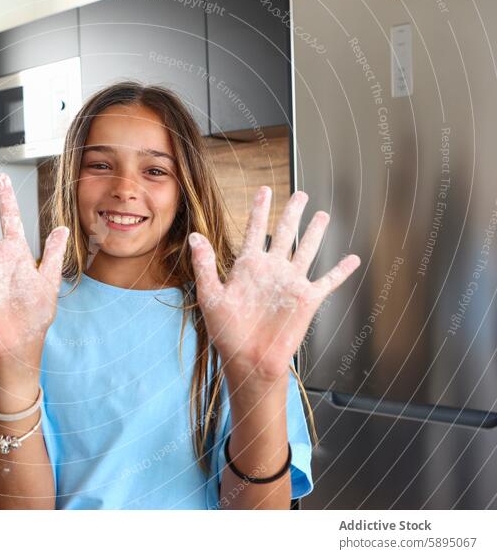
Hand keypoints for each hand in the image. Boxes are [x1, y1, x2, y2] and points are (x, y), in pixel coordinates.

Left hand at [189, 186, 359, 388]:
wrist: (250, 359)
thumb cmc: (227, 332)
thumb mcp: (211, 296)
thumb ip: (205, 265)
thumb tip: (195, 236)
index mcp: (248, 266)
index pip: (254, 230)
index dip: (259, 210)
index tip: (263, 190)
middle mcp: (271, 270)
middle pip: (284, 233)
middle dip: (292, 213)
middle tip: (300, 194)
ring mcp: (290, 283)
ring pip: (306, 249)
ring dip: (315, 232)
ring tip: (323, 214)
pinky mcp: (307, 299)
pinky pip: (328, 280)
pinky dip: (342, 270)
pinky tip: (354, 258)